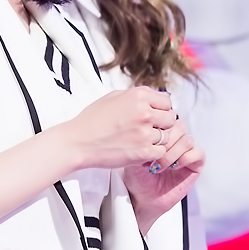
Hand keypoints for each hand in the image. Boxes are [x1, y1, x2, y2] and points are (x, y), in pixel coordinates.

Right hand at [60, 87, 175, 170]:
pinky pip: (160, 152)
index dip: (161, 110)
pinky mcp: (143, 151)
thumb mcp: (113, 97)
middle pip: (170, 119)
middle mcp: (144, 112)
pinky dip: (152, 153)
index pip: (167, 102)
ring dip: (156, 140)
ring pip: (166, 136)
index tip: (152, 117)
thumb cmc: (92, 120)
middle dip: (161, 125)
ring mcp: (145, 133)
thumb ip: (136, 96)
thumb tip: (154, 96)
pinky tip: (138, 150)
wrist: (78, 142)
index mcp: (138, 96)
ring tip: (139, 141)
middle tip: (147, 130)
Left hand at [122, 115, 203, 234]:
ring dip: (172, 152)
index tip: (145, 143)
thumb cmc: (137, 178)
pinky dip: (184, 159)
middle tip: (153, 156)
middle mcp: (175, 140)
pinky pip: (197, 153)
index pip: (166, 118)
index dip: (157, 129)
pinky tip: (173, 167)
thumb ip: (141, 139)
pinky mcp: (196, 164)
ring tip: (159, 165)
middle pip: (179, 126)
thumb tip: (148, 127)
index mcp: (161, 134)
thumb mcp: (133, 155)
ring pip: (187, 139)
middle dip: (165, 141)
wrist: (143, 197)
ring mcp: (186, 151)